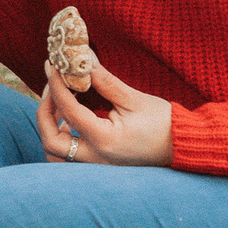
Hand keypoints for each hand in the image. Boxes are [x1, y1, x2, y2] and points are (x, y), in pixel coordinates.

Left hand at [38, 59, 174, 166]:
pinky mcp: (98, 168)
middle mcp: (96, 160)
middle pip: (51, 141)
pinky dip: (61, 141)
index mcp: (105, 141)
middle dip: (45, 112)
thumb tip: (82, 58)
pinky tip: (69, 123)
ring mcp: (96, 168)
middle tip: (52, 87)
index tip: (52, 67)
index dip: (57, 86)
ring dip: (50, 130)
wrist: (182, 146)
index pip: (69, 111)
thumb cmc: (163, 123)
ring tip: (58, 106)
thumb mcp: (133, 98)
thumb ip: (104, 80)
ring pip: (55, 157)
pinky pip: (67, 160)